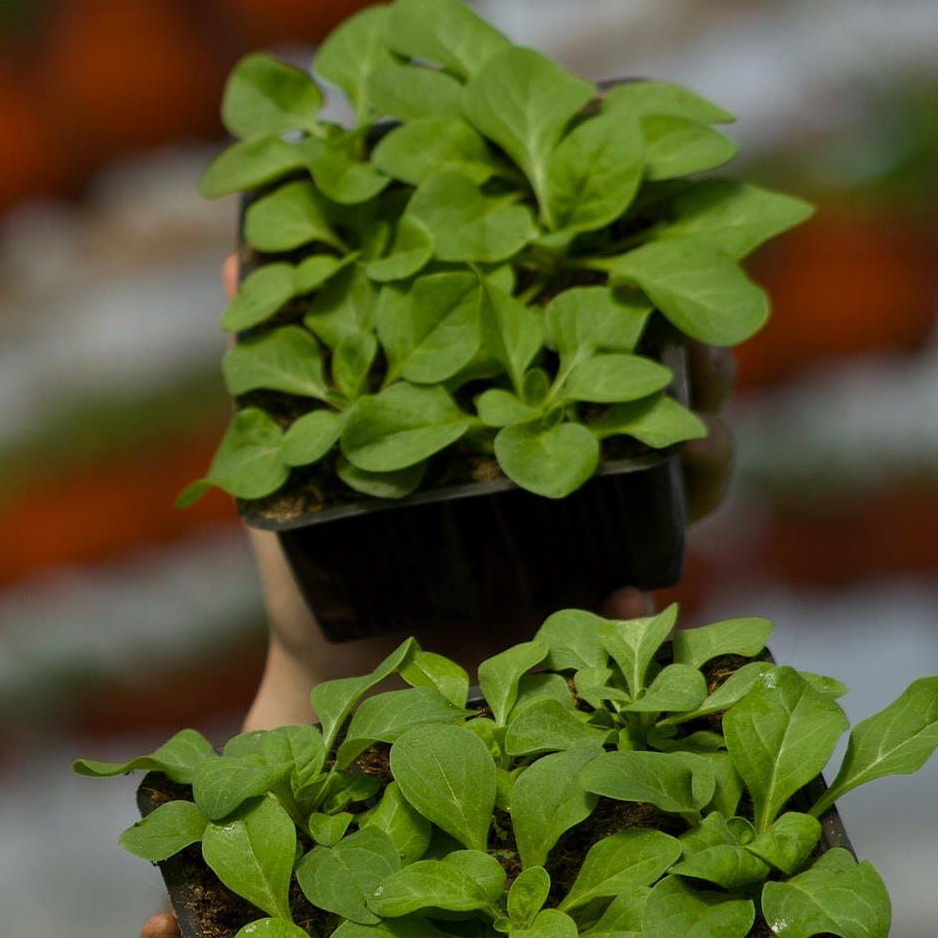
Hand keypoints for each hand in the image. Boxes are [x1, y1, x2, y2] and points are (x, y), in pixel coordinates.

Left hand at [222, 247, 739, 730]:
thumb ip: (277, 364)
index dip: (638, 294)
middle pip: (667, 395)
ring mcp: (592, 540)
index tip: (647, 258)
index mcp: (512, 414)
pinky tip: (631, 593)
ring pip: (685, 484)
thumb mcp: (290, 457)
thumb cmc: (311, 561)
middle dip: (700, 366)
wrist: (326, 681)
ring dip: (706, 459)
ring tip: (699, 445)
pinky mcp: (587, 622)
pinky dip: (641, 598)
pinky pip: (639, 604)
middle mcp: (568, 467)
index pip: (595, 333)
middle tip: (700, 349)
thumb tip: (231, 255)